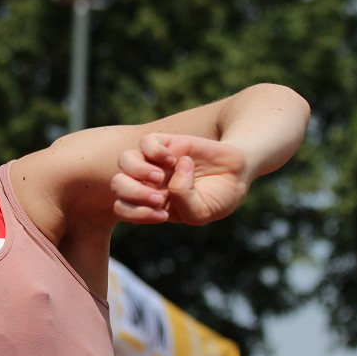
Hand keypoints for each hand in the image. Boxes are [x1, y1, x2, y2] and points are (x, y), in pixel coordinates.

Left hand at [111, 133, 248, 224]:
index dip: (136, 213)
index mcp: (151, 204)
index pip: (123, 208)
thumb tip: (171, 173)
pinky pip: (146, 142)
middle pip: (118, 185)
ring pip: (124, 161)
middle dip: (134, 194)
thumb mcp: (203, 212)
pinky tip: (175, 159)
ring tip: (160, 176)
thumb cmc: (218, 197)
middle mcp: (148, 182)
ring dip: (139, 171)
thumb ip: (184, 202)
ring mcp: (156, 161)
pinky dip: (156, 152)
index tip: (163, 214)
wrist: (237, 172)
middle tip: (159, 198)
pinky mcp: (167, 142)